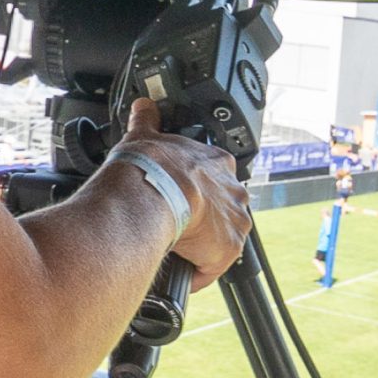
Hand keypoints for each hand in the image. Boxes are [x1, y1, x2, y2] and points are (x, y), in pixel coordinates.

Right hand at [114, 97, 252, 288]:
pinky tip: (178, 272)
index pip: (215, 179)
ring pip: (221, 239)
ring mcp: (235, 221)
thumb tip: (143, 105)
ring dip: (202, 247)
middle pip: (223, 210)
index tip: (183, 198)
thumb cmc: (148, 167)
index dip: (199, 191)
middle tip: (176, 227)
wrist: (152, 193)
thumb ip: (147, 120)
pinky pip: (212, 268)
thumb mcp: (145, 135)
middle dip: (204, 220)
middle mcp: (234, 192)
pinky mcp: (229, 249)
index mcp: (217, 163)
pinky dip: (195, 273)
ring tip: (175, 251)